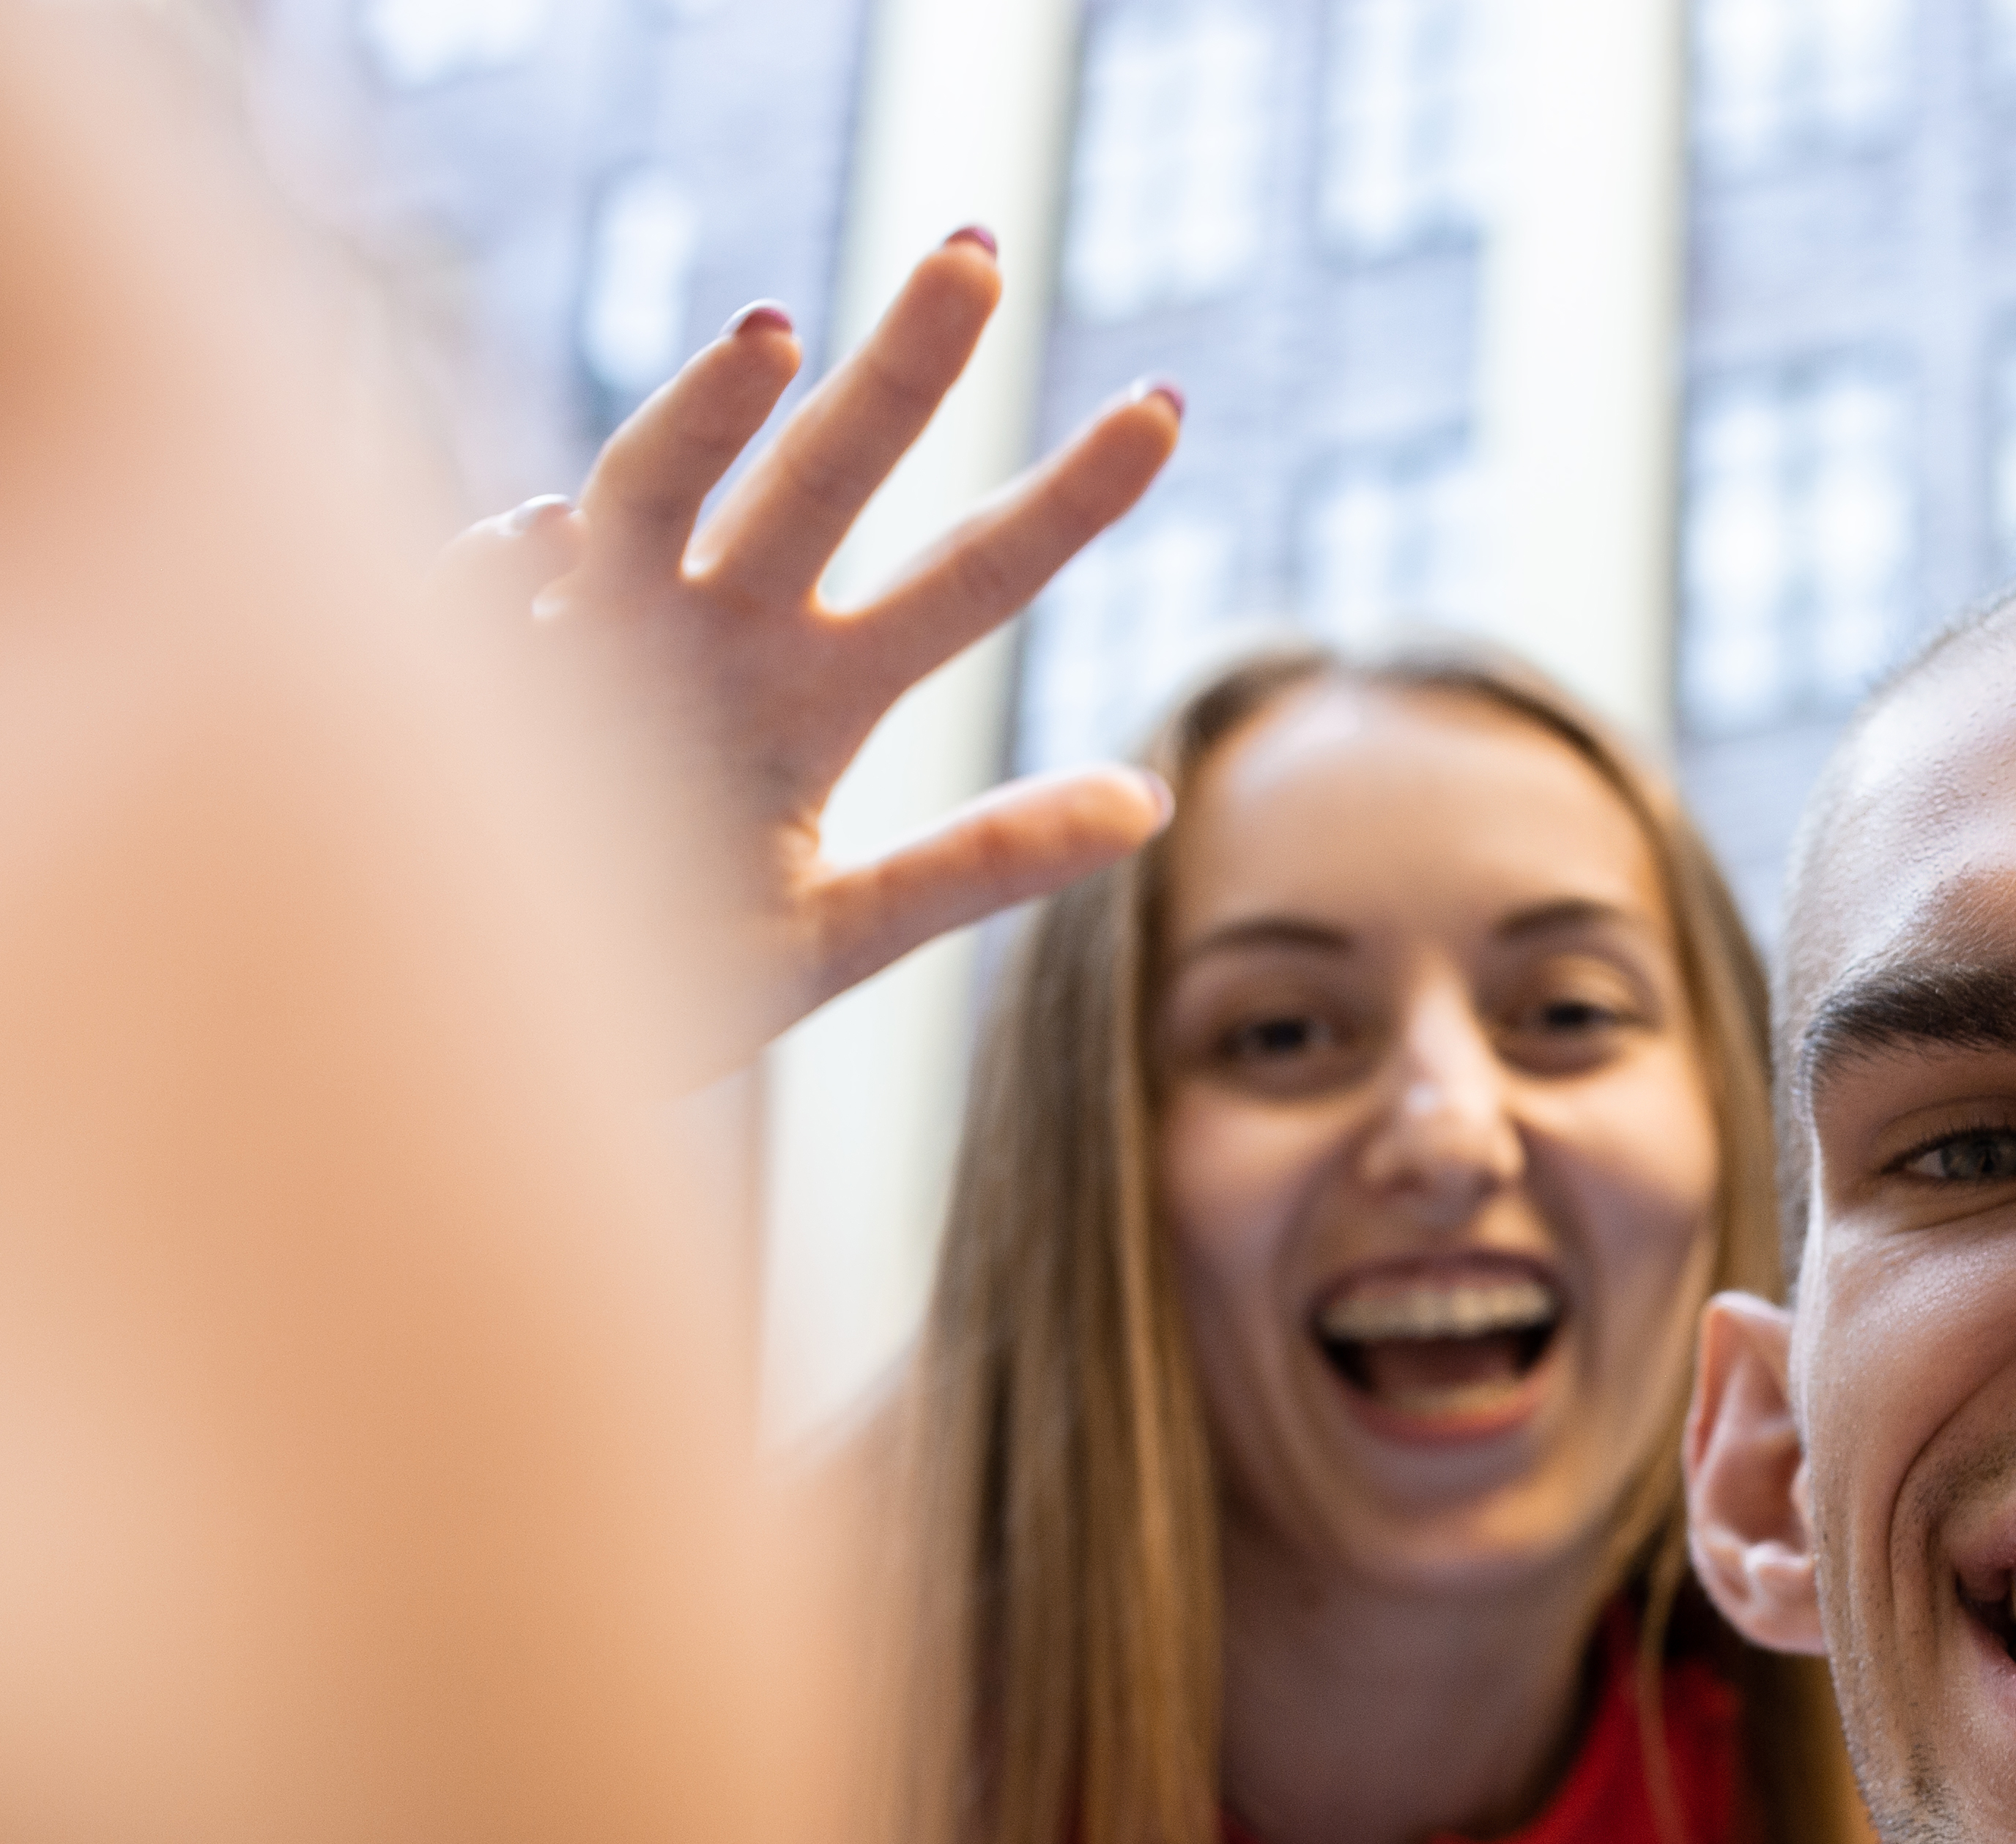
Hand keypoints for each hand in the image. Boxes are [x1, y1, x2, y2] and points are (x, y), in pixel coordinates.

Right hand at [455, 228, 1184, 1065]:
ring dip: (703, 413)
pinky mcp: (469, 682)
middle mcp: (719, 635)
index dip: (1067, 500)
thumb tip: (1154, 800)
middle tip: (980, 253)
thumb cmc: (669, 973)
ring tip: (773, 338)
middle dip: (901, 369)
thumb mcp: (842, 933)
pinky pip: (488, 598)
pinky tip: (536, 542)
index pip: (972, 577)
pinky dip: (513, 568)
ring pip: (652, 491)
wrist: (502, 1039)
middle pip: (827, 474)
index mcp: (820, 693)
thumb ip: (982, 863)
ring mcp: (597, 639)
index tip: (1167, 410)